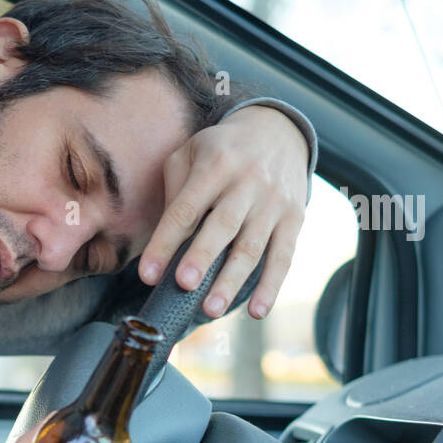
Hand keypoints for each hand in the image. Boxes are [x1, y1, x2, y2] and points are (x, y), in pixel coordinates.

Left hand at [138, 104, 308, 319]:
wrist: (277, 130)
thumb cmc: (219, 151)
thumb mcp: (190, 154)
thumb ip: (174, 192)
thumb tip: (165, 243)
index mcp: (215, 165)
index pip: (185, 209)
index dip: (165, 243)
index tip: (147, 276)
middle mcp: (247, 183)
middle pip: (223, 225)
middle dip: (203, 256)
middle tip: (184, 286)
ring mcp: (274, 202)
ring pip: (253, 246)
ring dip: (232, 281)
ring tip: (212, 309)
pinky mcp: (294, 218)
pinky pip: (284, 256)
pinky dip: (271, 286)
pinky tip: (257, 312)